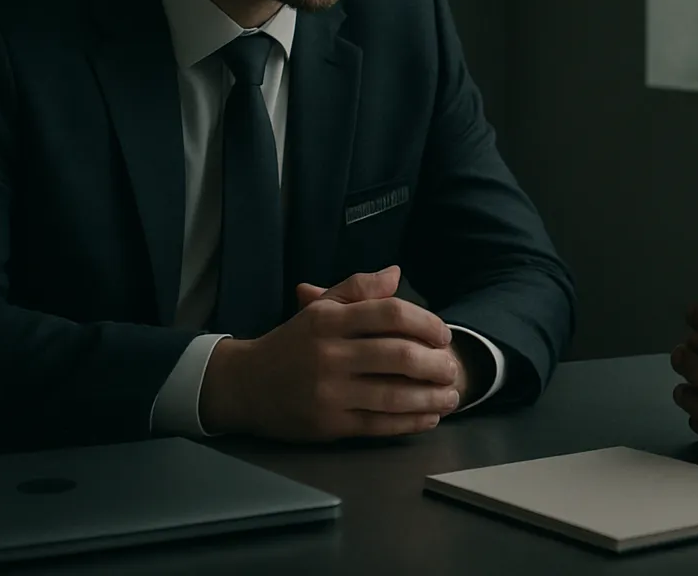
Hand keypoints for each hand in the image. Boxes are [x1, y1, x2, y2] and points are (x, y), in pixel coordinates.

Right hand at [201, 266, 463, 440]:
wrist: (245, 385)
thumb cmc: (292, 343)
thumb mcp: (319, 308)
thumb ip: (358, 288)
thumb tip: (396, 273)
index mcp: (330, 320)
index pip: (391, 314)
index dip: (426, 323)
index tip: (443, 334)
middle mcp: (330, 354)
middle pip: (398, 356)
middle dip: (435, 363)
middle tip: (452, 367)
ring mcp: (329, 392)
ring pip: (394, 395)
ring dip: (431, 396)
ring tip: (451, 395)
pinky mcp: (329, 424)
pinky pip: (380, 424)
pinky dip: (411, 422)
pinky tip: (430, 417)